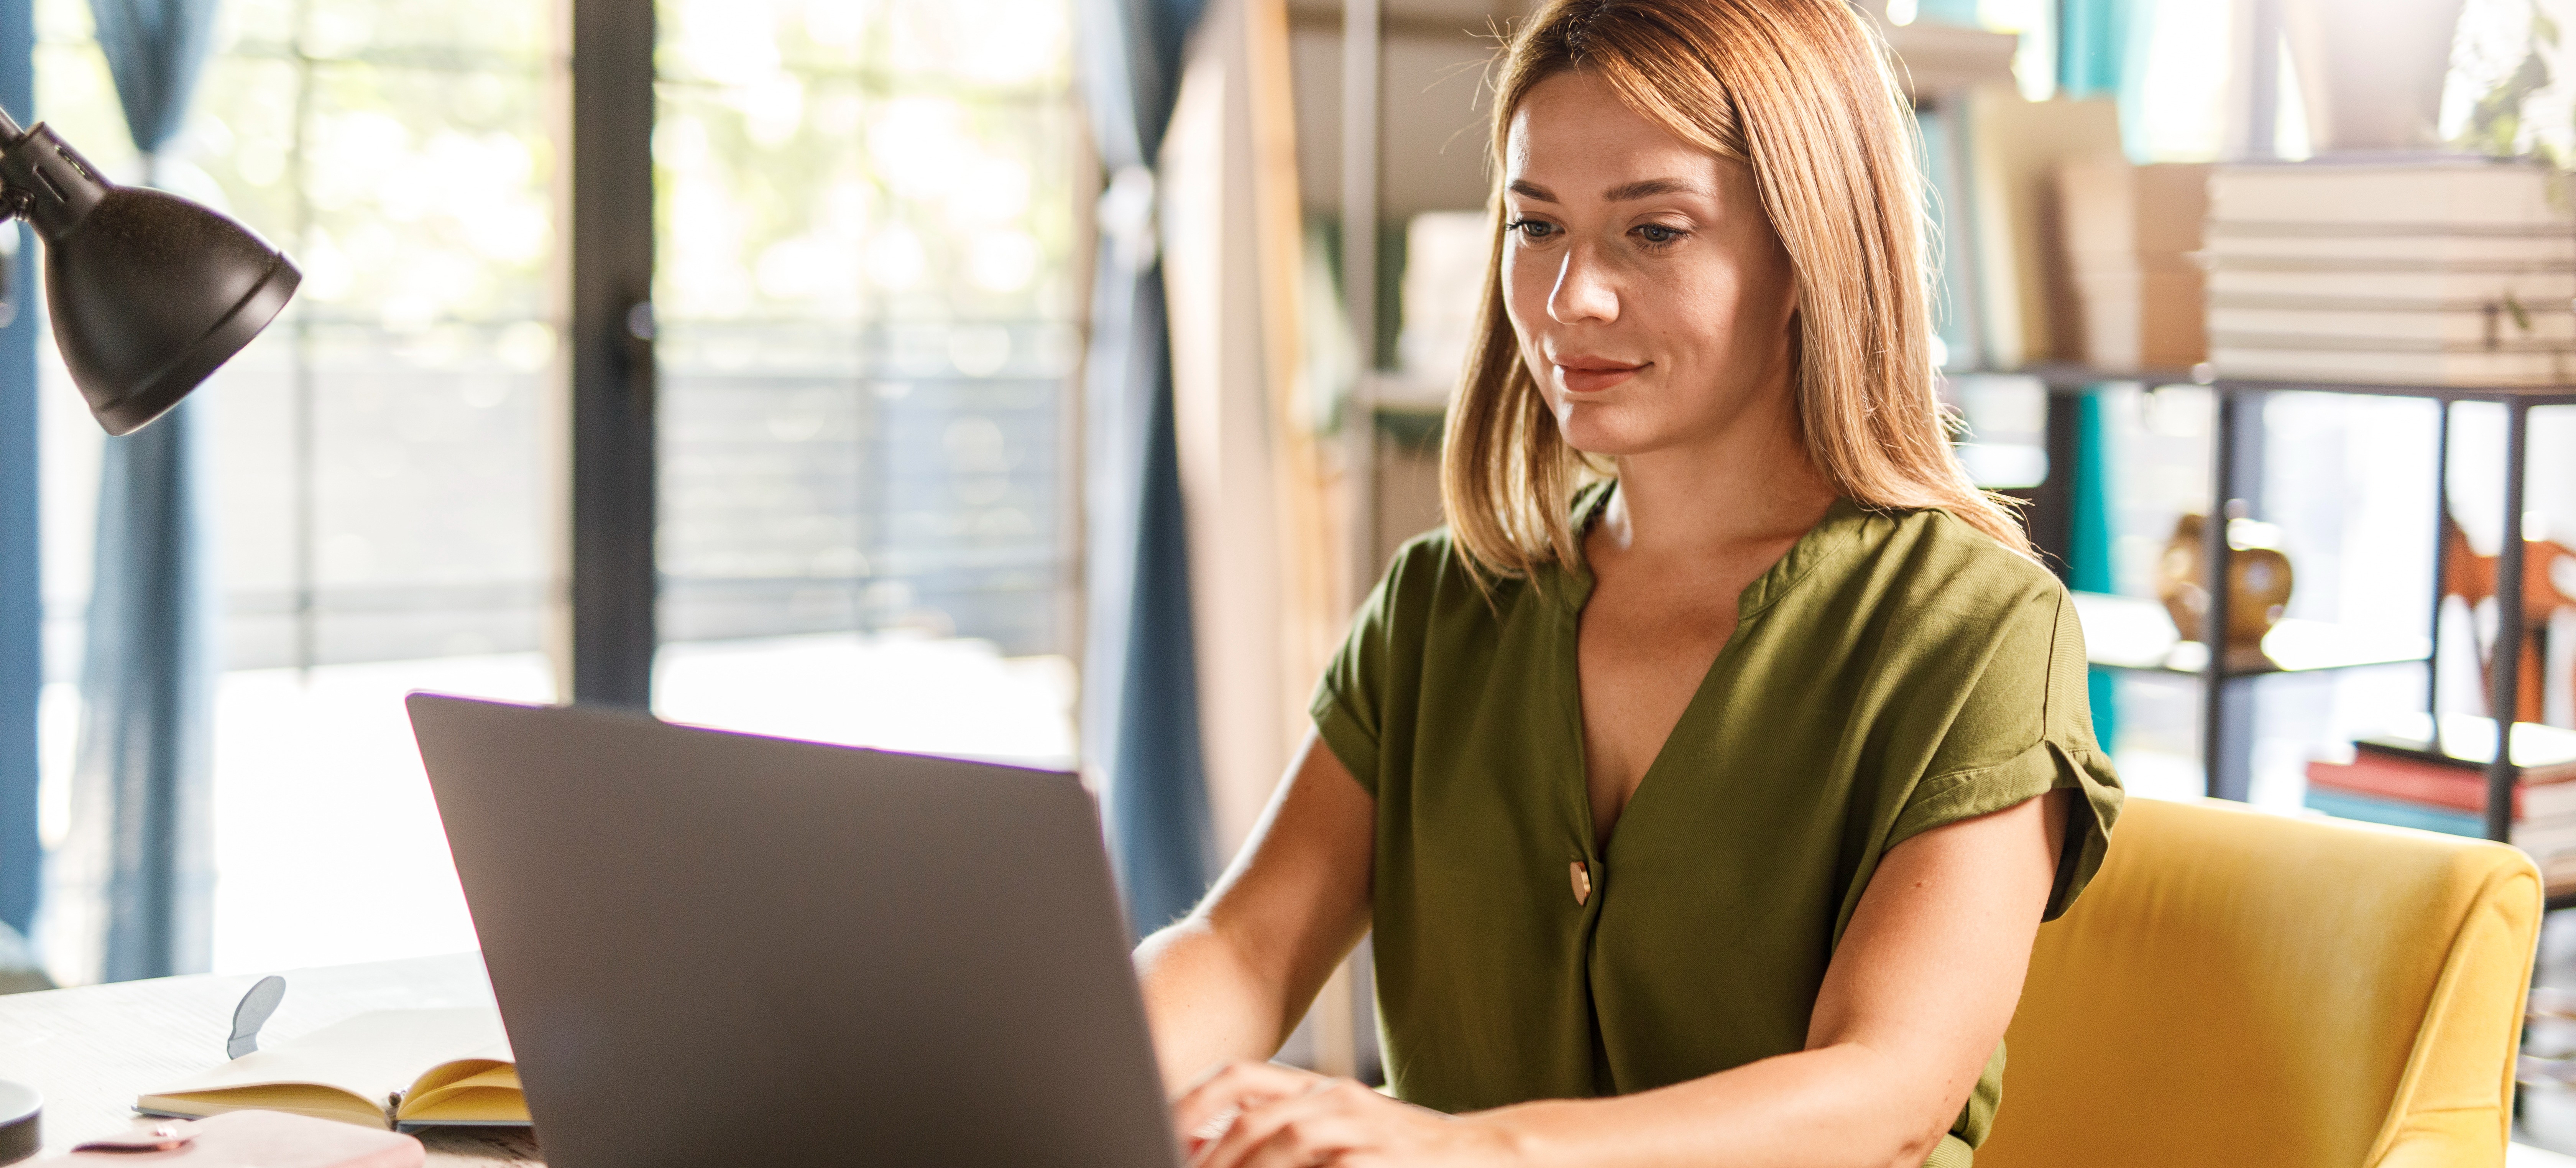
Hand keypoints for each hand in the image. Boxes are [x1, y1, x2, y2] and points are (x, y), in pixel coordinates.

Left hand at [1171, 1061, 1525, 1167]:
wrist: (1484, 1153)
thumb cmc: (1401, 1154)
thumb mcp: (1338, 1135)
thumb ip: (1280, 1137)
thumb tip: (1204, 1148)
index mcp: (1317, 1088)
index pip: (1238, 1079)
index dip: (1193, 1104)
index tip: (1164, 1133)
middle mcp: (1334, 1099)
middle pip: (1253, 1116)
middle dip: (1211, 1153)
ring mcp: (1363, 1127)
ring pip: (1286, 1140)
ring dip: (1247, 1166)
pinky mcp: (1386, 1158)